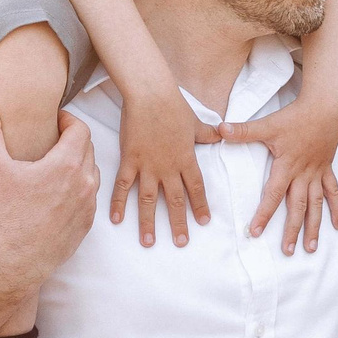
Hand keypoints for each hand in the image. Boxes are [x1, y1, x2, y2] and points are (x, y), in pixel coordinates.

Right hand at [0, 97, 98, 282]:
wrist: (15, 261)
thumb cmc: (6, 215)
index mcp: (67, 165)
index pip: (80, 129)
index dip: (67, 121)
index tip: (54, 121)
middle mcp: (85, 183)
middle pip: (88, 149)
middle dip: (73, 140)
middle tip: (53, 140)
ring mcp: (89, 205)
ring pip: (92, 173)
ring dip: (78, 164)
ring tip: (54, 165)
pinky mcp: (87, 224)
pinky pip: (89, 197)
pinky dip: (79, 188)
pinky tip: (58, 191)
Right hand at [110, 81, 217, 247]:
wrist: (150, 95)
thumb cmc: (174, 105)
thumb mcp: (196, 122)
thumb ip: (207, 134)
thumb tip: (221, 134)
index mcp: (186, 159)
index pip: (196, 188)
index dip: (200, 206)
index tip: (203, 222)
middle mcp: (168, 167)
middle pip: (175, 201)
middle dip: (178, 224)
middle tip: (181, 242)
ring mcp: (147, 166)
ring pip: (148, 200)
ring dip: (149, 223)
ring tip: (149, 242)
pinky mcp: (129, 160)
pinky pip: (122, 186)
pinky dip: (118, 203)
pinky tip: (115, 219)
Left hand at [218, 89, 337, 256]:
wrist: (325, 107)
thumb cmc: (295, 116)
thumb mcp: (268, 124)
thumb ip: (244, 130)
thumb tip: (219, 130)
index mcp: (287, 166)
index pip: (273, 195)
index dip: (263, 214)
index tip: (254, 232)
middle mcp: (303, 174)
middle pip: (297, 206)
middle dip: (291, 229)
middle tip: (287, 251)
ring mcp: (317, 173)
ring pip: (316, 205)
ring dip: (314, 227)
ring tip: (311, 248)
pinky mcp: (327, 169)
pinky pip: (333, 192)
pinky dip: (337, 209)